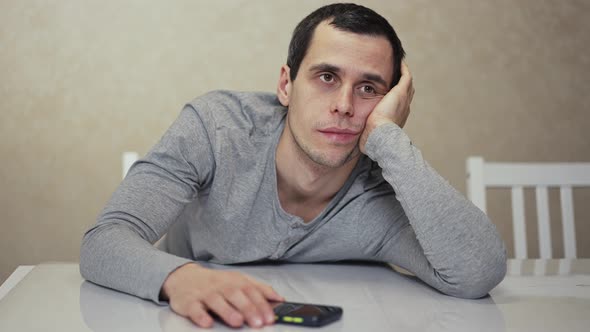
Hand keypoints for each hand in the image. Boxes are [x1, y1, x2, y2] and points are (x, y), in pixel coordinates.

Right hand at [161, 263, 283, 328]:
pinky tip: (207, 323)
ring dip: (227, 311)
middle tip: (258, 322)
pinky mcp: (189, 302)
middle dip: (248, 308)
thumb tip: (279, 299)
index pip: (251, 290)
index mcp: (235, 280)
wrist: (184, 278)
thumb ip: (259, 289)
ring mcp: (204, 293)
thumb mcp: (238, 281)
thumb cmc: (216, 283)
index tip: (270, 317)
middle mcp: (220, 285)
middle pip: (235, 295)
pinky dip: (200, 315)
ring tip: (237, 322)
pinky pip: (194, 308)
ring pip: (216, 300)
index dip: (262, 304)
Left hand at [359, 62, 414, 153]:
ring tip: (395, 65)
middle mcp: (404, 108)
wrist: (380, 136)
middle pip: (406, 92)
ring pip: (407, 83)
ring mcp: (404, 100)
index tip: (387, 90)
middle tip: (394, 74)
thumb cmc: (372, 139)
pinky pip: (405, 76)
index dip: (395, 96)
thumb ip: (364, 130)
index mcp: (397, 117)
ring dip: (402, 74)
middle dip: (400, 83)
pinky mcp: (401, 92)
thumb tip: (350, 137)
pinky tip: (397, 61)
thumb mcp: (367, 133)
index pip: (399, 104)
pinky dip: (403, 68)